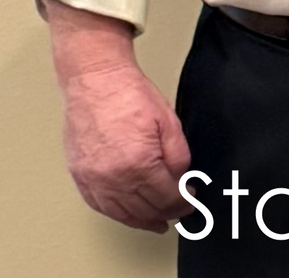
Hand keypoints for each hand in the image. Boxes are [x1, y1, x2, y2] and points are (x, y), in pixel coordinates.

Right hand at [46, 1, 190, 230]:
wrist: (96, 82)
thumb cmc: (130, 96)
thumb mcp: (170, 123)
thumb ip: (179, 157)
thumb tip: (183, 180)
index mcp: (138, 164)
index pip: (167, 198)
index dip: (183, 203)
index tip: (192, 201)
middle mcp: (112, 177)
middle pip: (145, 209)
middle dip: (166, 213)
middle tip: (180, 212)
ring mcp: (92, 179)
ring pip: (121, 213)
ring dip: (142, 220)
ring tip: (158, 222)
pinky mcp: (80, 175)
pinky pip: (99, 205)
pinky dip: (116, 213)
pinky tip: (128, 214)